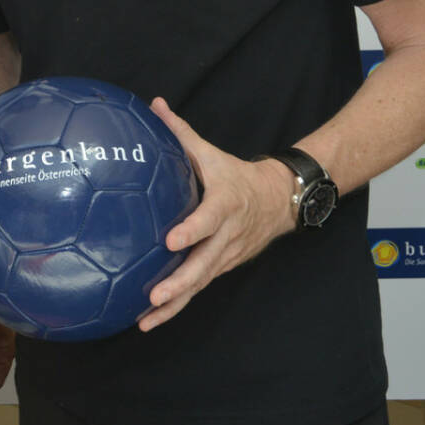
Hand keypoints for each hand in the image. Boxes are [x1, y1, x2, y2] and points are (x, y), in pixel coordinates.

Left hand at [138, 97, 293, 331]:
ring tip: (145, 320)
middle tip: (154, 297)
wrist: (278, 201)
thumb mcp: (211, 152)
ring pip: (200, 284)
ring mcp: (225, 256)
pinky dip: (179, 306)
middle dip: (179, 284)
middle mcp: (227, 236)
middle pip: (203, 264)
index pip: (208, 219)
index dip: (192, 230)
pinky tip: (151, 318)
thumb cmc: (235, 175)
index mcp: (224, 204)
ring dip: (175, 304)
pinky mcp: (221, 268)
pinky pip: (199, 288)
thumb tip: (154, 105)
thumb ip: (180, 132)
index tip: (171, 240)